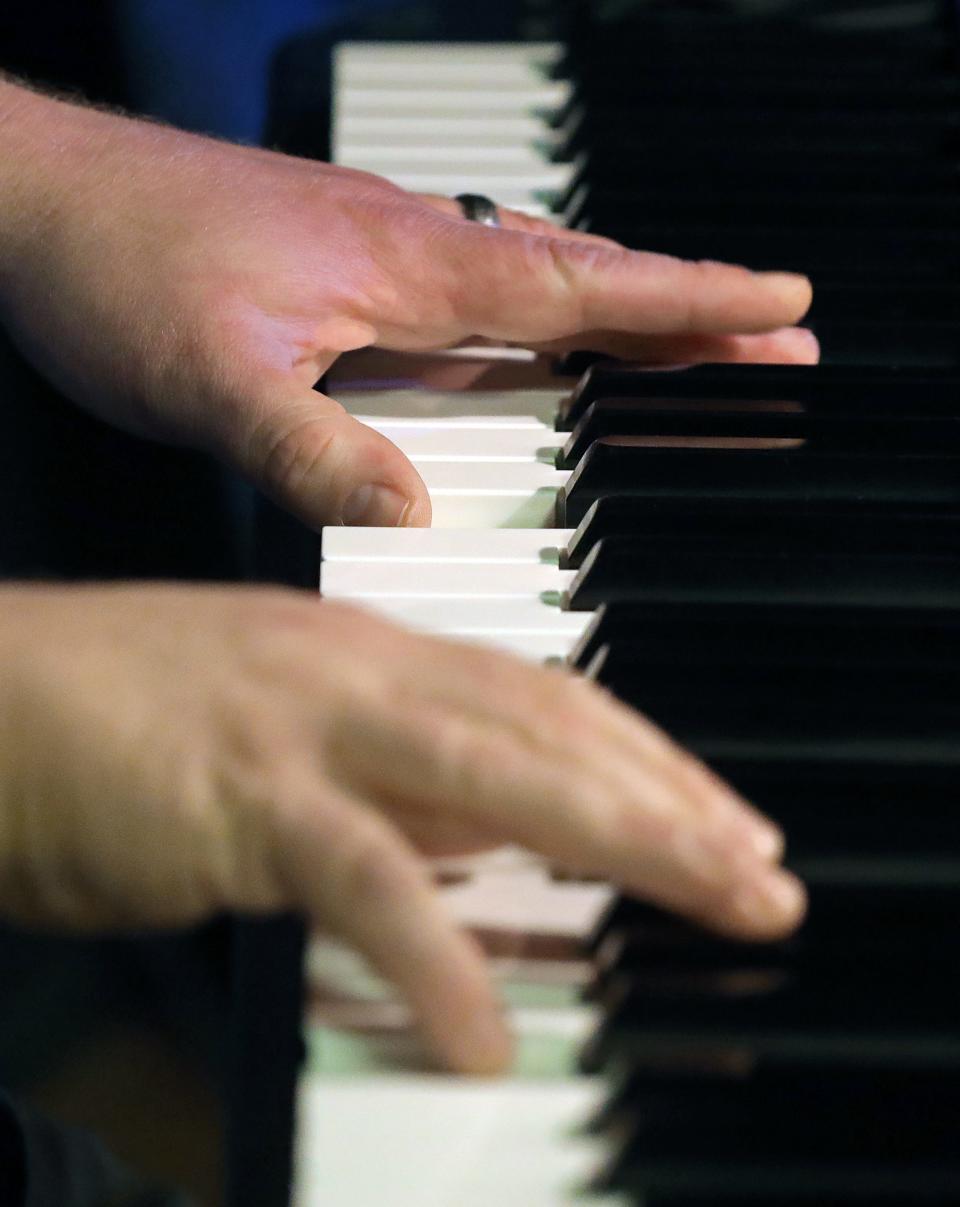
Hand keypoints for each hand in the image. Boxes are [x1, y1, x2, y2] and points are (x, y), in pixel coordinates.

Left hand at [0, 82, 814, 531]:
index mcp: (405, 265)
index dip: (687, 301)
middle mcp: (410, 254)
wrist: (36, 200)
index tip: (776, 306)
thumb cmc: (114, 263)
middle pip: (583, 282)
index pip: (579, 286)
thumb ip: (308, 448)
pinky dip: (538, 329)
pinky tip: (546, 359)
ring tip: (694, 348)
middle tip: (774, 335)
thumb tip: (406, 515)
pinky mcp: (347, 280)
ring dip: (623, 316)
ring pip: (534, 291)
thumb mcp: (207, 379)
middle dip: (688, 309)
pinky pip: (474, 306)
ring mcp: (383, 264)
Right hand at [0, 586, 804, 1072]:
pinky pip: (366, 882)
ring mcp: (307, 728)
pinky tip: (482, 1034)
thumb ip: (388, 776)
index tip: (716, 813)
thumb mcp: (289, 733)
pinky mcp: (243, 802)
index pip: (545, 697)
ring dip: (617, 838)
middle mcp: (359, 673)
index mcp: (372, 655)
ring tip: (708, 897)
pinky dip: (436, 959)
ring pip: (495, 776)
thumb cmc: (123, 719)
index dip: (644, 755)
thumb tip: (483, 832)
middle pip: (551, 728)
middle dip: (671, 799)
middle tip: (757, 869)